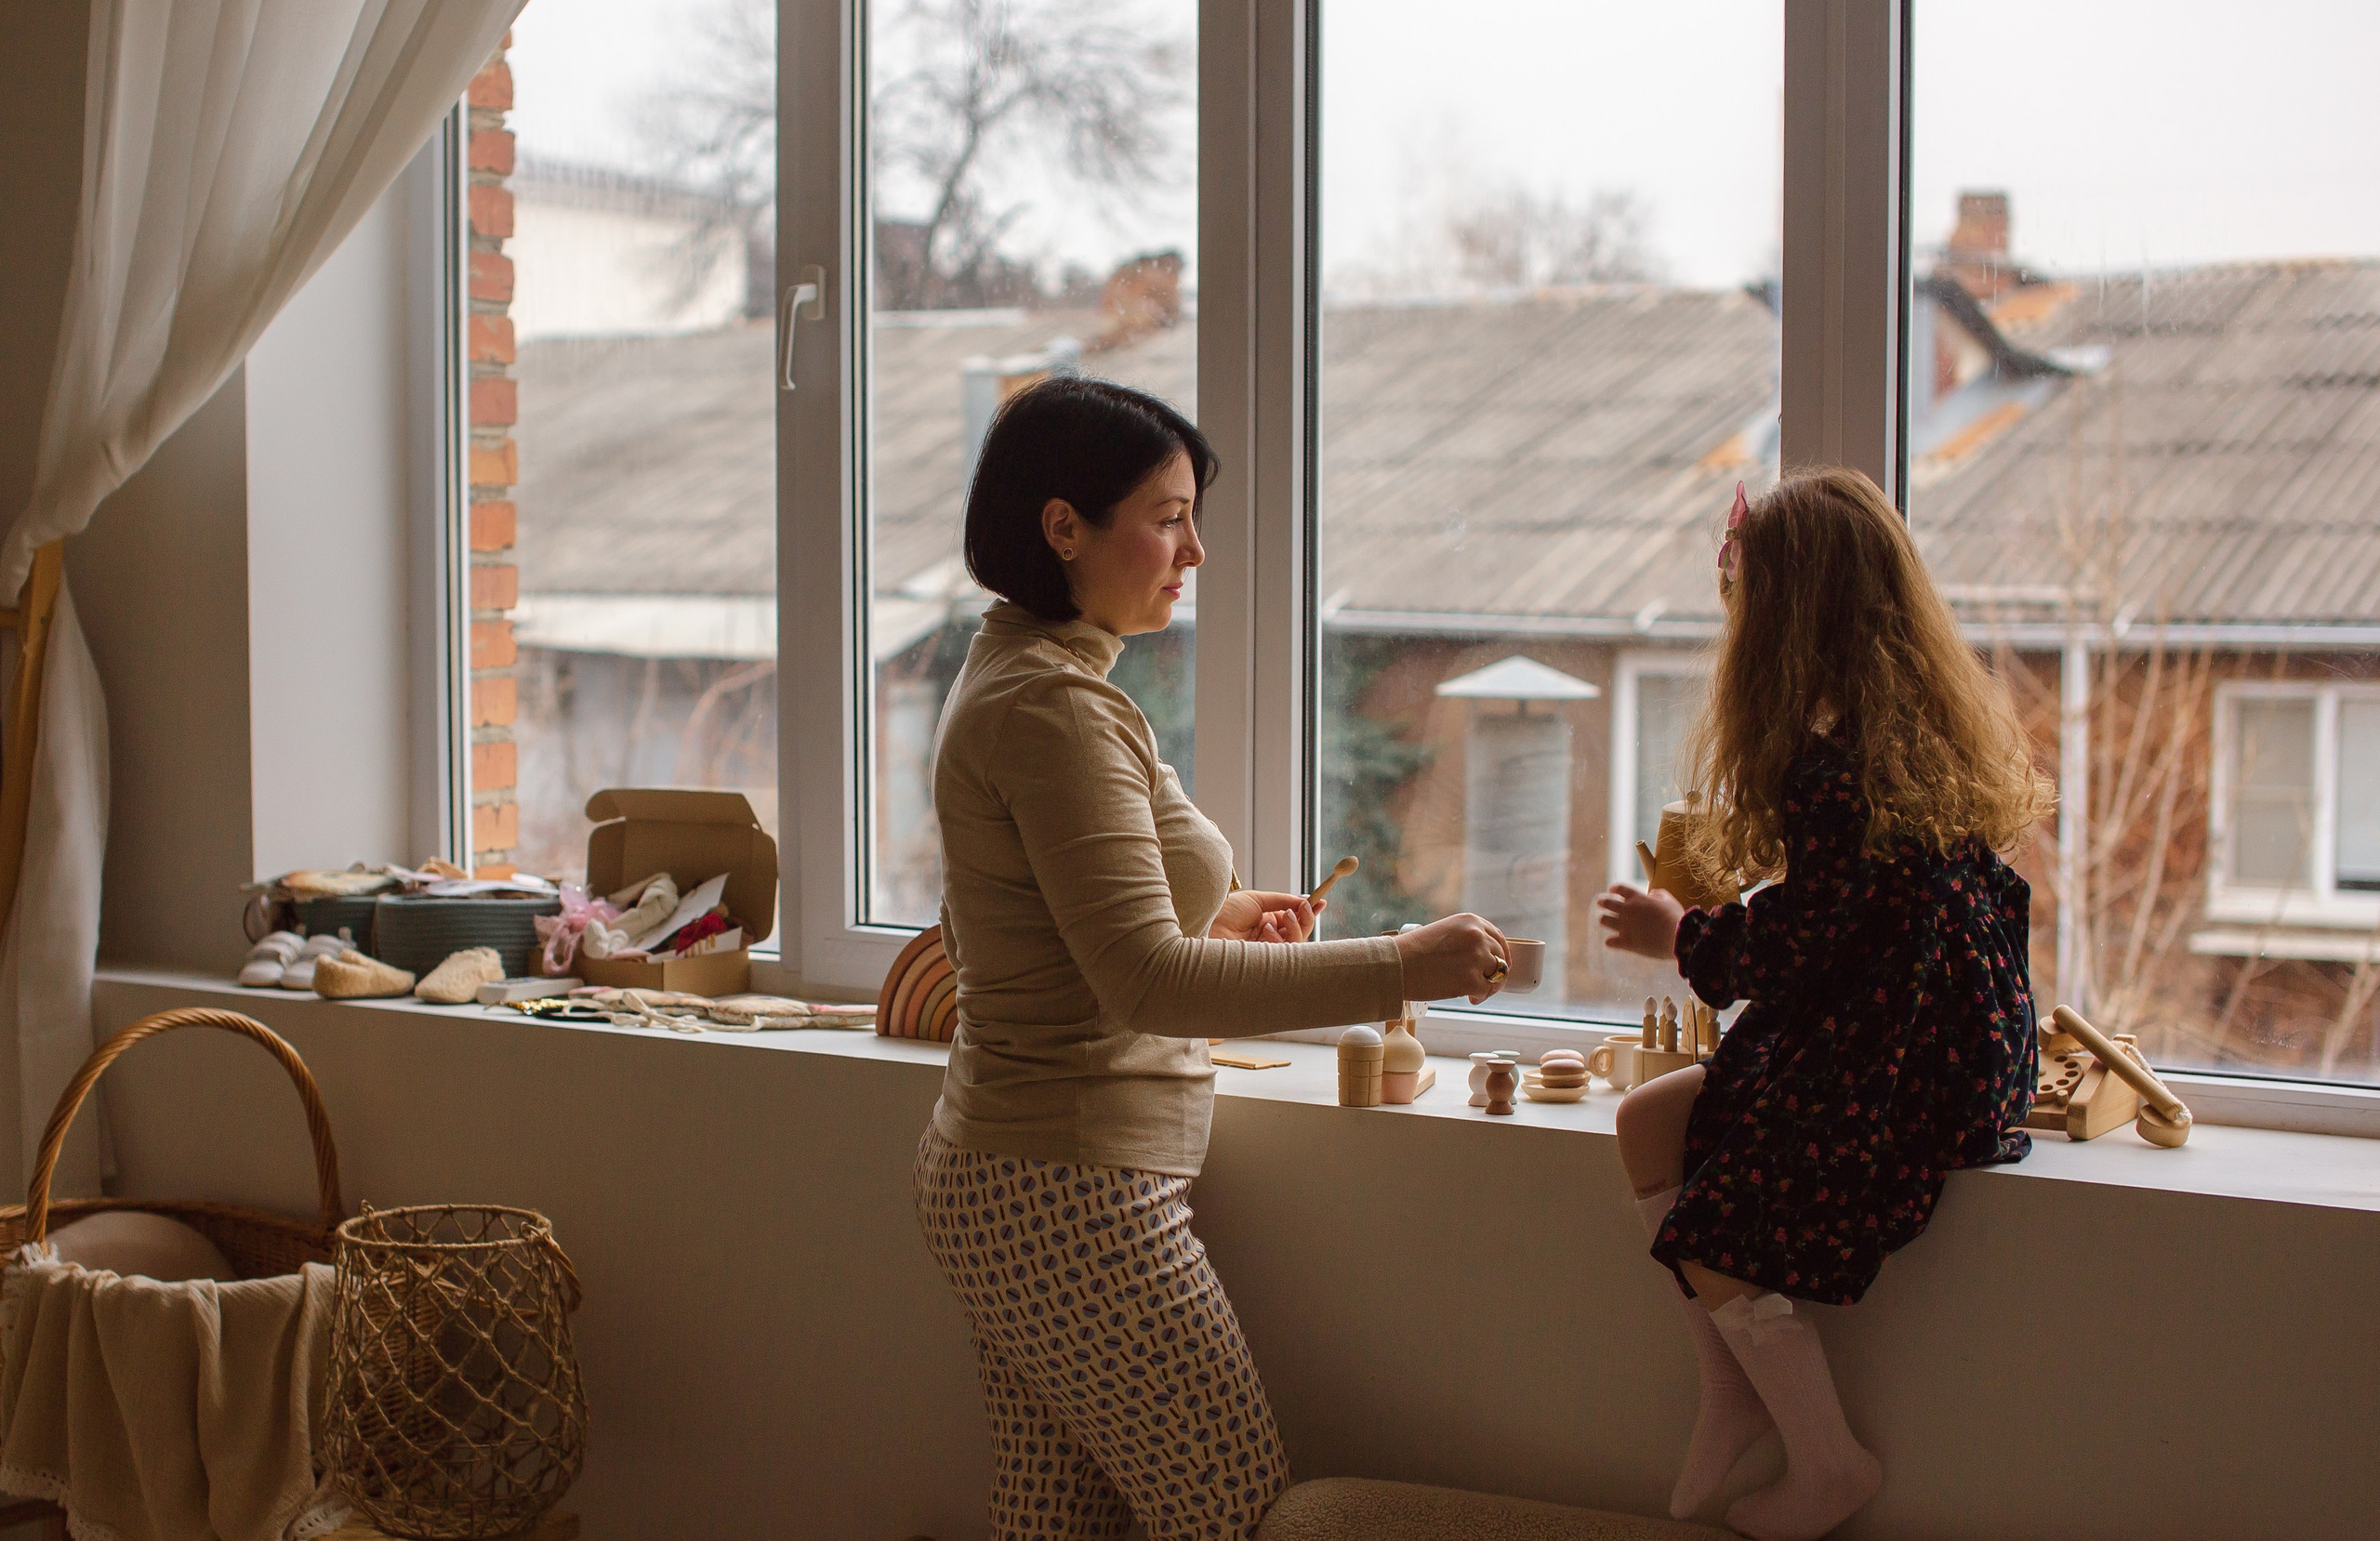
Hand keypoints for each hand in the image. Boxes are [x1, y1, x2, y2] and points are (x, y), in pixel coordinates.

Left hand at [1209, 890, 1321, 942]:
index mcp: (1267, 919)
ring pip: (1296, 943)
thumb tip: (1304, 900)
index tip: (1322, 902)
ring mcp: (1267, 949)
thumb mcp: (1257, 899)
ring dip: (1294, 928)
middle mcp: (1269, 935)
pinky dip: (1280, 938)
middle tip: (1304, 908)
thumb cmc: (1226, 911)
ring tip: (1282, 918)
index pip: (1294, 917)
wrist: (1209, 925)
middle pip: (1299, 932)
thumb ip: (1282, 901)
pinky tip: (1266, 930)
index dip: (1309, 911)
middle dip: (1306, 919)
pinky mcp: (1265, 961)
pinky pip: (1284, 952)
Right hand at [1393, 913, 1509, 1003]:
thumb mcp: (1444, 932)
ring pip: (1498, 974)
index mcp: (1471, 921)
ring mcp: (1476, 958)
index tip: (1500, 964)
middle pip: (1501, 957)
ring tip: (1476, 992)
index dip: (1501, 953)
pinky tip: (1470, 998)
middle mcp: (1478, 936)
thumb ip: (1465, 939)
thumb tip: (1485, 957)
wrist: (1395, 965)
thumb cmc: (1412, 952)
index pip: (1498, 938)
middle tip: (1485, 983)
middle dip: (1495, 972)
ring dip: (1490, 985)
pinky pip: (1486, 990)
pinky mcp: (1471, 980)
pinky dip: (1480, 996)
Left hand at [1596, 883, 1683, 959]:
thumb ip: (1658, 894)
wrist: (1678, 937)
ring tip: (1605, 921)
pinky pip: (1610, 942)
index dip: (1614, 888)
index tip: (1611, 890)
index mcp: (1638, 899)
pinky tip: (1612, 941)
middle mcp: (1628, 910)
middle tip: (1600, 902)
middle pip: (1607, 902)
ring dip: (1604, 920)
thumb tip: (1651, 894)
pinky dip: (1610, 941)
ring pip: (1604, 920)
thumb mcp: (1669, 900)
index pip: (1619, 888)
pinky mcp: (1626, 942)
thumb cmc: (1676, 917)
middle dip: (1602, 902)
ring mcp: (1625, 926)